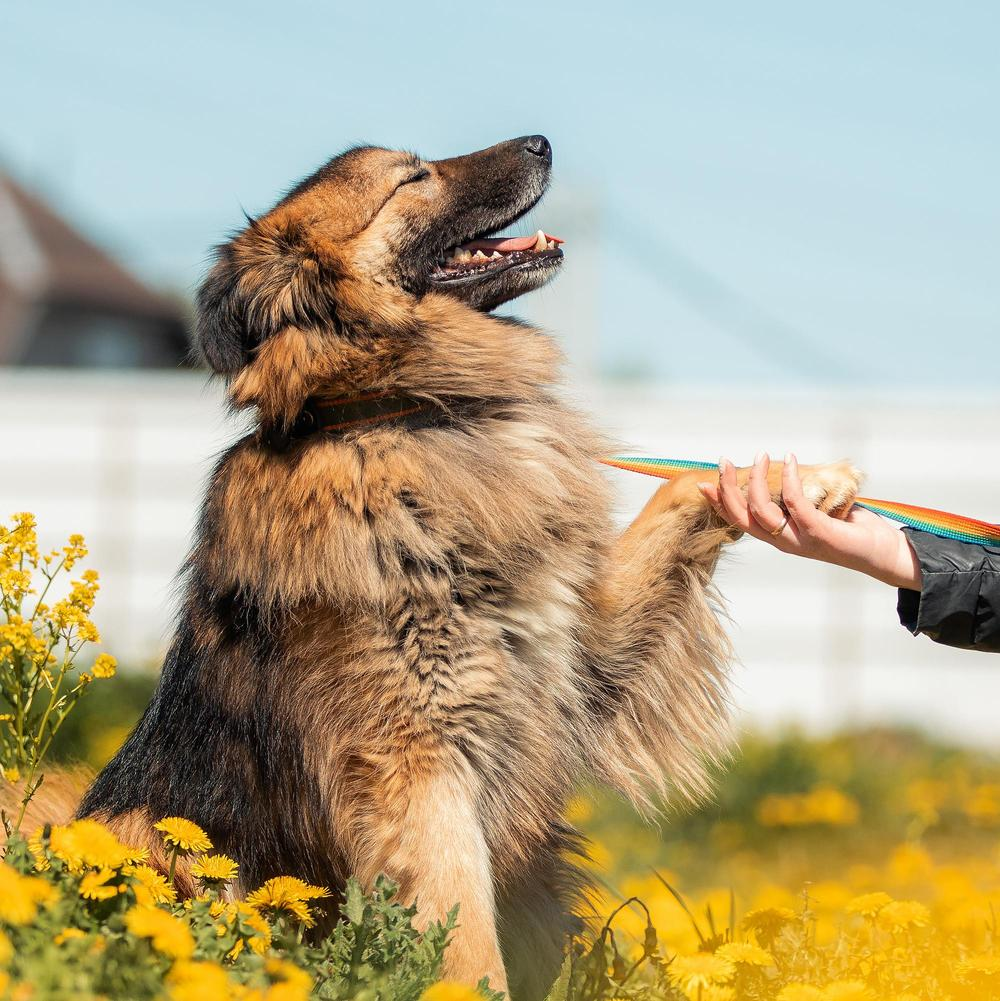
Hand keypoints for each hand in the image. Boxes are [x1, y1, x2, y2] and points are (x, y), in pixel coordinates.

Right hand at [698, 453, 922, 589]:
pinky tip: (791, 460)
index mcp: (778, 538)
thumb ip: (797, 500)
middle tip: (724, 461)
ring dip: (757, 479)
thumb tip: (785, 475)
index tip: (705, 483)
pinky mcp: (819, 533)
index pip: (739, 521)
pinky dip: (790, 479)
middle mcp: (783, 541)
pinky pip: (795, 502)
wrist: (884, 554)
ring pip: (762, 510)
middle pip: (742, 516)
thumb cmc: (852, 530)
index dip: (719, 503)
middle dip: (728, 488)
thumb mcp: (817, 512)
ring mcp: (799, 539)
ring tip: (763, 455)